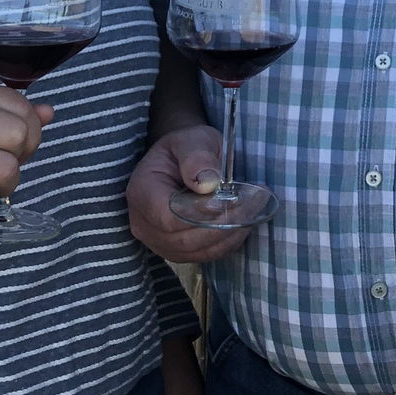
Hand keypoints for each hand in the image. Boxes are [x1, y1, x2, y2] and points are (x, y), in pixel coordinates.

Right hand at [125, 126, 252, 263]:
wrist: (184, 161)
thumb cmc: (187, 148)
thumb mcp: (192, 139)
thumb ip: (197, 157)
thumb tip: (208, 184)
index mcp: (142, 191)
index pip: (167, 215)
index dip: (200, 213)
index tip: (230, 200)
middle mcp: (143, 223)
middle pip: (184, 239)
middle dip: (221, 225)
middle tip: (253, 205)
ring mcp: (159, 241)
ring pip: (197, 251)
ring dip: (229, 235)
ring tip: (253, 212)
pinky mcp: (177, 251)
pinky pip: (205, 255)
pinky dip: (228, 242)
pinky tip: (244, 223)